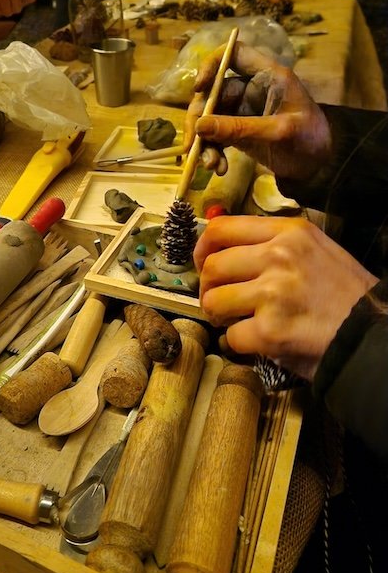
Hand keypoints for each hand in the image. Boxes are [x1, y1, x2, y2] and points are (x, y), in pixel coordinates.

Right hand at [190, 41, 331, 180]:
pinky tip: (218, 168)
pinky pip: (215, 136)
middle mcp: (251, 88)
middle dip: (199, 119)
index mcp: (268, 76)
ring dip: (204, 141)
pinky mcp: (237, 130)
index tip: (199, 88)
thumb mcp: (277, 133)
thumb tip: (199, 126)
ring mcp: (242, 110)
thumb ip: (239, 128)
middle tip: (193, 145)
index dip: (212, 65)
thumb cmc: (309, 140)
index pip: (234, 54)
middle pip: (212, 92)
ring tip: (210, 165)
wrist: (321, 167)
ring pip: (209, 117)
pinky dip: (212, 151)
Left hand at [193, 215, 377, 380]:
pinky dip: (239, 344)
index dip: (202, 248)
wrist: (374, 335)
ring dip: (219, 316)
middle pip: (212, 267)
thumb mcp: (316, 250)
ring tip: (237, 321)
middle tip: (221, 302)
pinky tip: (258, 341)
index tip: (203, 264)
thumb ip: (275, 244)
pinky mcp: (270, 330)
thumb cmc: (345, 295)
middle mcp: (278, 256)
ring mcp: (273, 293)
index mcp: (289, 232)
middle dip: (209, 289)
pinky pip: (232, 336)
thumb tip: (226, 250)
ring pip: (214, 301)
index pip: (221, 228)